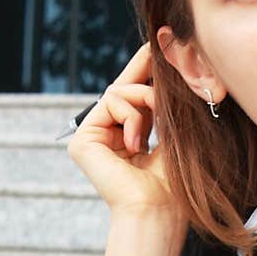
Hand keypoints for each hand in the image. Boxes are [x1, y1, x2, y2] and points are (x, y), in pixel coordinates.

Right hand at [66, 40, 185, 226]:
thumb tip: (168, 61)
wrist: (158, 210)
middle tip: (161, 55)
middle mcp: (108, 138)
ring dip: (144, 101)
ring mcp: (93, 139)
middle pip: (123, 89)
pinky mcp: (82, 142)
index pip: (134, 97)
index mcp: (129, 139)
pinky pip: (110, 103)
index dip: (143, 70)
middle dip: (145, 74)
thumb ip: (164, 101)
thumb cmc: (173, 182)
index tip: (157, 45)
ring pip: (118, 93)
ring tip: (154, 127)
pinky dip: (131, 116)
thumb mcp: (174, 131)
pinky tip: (137, 143)